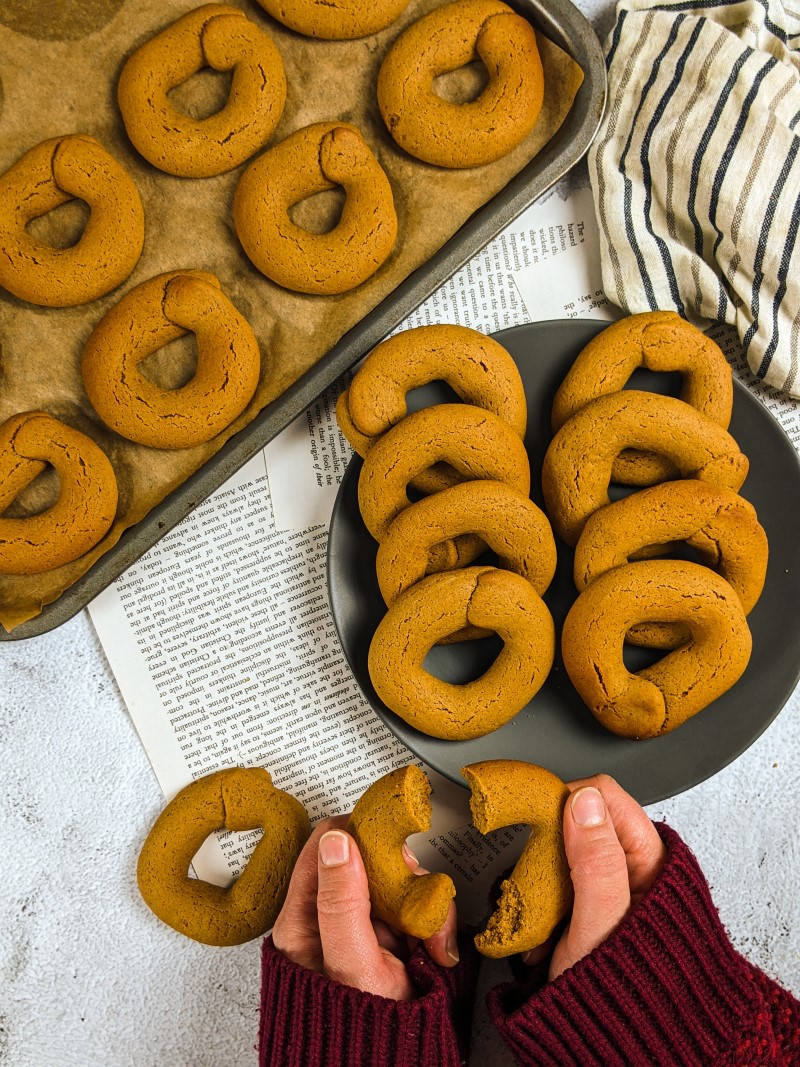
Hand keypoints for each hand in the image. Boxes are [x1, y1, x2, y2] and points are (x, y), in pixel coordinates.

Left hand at [272, 815, 458, 1000]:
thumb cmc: (359, 1035)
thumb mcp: (350, 965)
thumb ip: (341, 903)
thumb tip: (336, 839)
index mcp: (303, 918)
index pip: (326, 843)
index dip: (360, 837)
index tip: (391, 850)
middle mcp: (333, 917)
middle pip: (370, 858)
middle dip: (402, 877)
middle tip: (416, 904)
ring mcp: (365, 927)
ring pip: (400, 882)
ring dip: (425, 905)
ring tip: (430, 943)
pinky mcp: (393, 940)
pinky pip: (419, 910)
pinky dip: (435, 925)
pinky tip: (436, 952)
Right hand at [529, 774, 665, 980]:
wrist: (606, 1051)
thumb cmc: (618, 998)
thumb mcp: (602, 923)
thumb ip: (597, 860)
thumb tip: (585, 801)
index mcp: (650, 859)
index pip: (604, 795)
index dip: (566, 801)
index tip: (536, 821)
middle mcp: (633, 867)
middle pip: (579, 820)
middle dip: (549, 846)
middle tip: (539, 879)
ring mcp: (609, 887)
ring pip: (562, 853)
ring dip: (542, 879)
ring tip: (542, 916)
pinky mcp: (589, 906)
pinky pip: (555, 884)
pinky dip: (542, 903)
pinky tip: (543, 932)